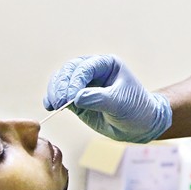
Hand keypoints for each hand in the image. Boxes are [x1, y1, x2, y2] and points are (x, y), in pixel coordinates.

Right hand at [43, 55, 171, 143]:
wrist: (140, 125)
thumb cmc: (136, 109)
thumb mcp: (121, 103)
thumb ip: (99, 99)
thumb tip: (76, 98)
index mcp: (106, 64)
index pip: (85, 67)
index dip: (75, 81)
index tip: (70, 98)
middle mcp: (93, 70)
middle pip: (69, 71)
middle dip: (62, 85)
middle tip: (60, 102)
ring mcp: (84, 84)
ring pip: (61, 81)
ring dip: (54, 91)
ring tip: (53, 105)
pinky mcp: (77, 98)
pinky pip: (61, 95)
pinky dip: (53, 99)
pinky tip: (50, 106)